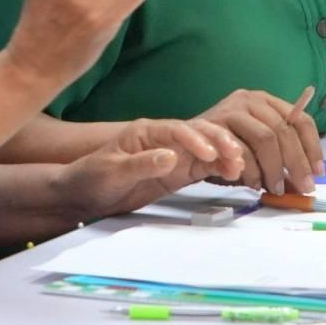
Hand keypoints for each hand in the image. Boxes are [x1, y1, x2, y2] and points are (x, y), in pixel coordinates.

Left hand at [55, 117, 246, 217]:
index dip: (194, 139)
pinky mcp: (179, 173)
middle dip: (219, 142)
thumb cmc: (92, 178)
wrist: (84, 196)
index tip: (209, 153)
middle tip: (236, 156)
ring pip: (207, 149)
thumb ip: (141, 163)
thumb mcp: (112, 171)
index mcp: (147, 131)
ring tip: (241, 167)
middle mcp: (165, 140)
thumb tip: (171, 157)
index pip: (176, 129)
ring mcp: (174, 156)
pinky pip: (205, 167)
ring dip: (225, 155)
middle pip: (198, 133)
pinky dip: (221, 168)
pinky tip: (234, 173)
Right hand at [195, 87, 324, 194]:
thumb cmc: (222, 152)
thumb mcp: (256, 155)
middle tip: (301, 187)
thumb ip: (278, 165)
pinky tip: (251, 182)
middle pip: (284, 130)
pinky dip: (248, 167)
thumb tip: (303, 185)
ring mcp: (231, 109)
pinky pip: (238, 147)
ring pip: (265, 137)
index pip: (301, 120)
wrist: (180, 148)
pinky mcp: (212, 123)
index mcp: (267, 102)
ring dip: (273, 167)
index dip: (312, 148)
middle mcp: (250, 99)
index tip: (318, 172)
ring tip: (273, 188)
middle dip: (296, 162)